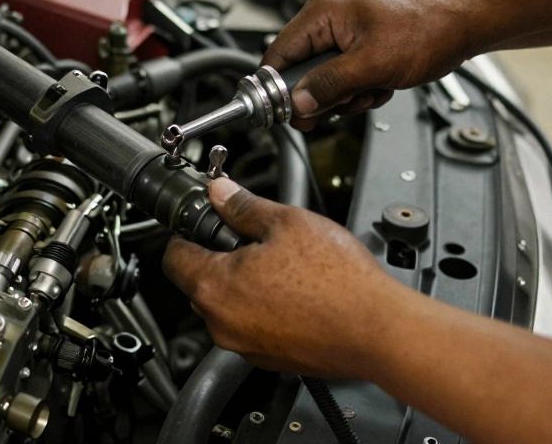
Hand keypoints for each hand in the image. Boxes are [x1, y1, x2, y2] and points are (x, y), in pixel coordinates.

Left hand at [163, 177, 400, 378]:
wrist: (378, 329)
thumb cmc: (338, 281)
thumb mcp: (287, 222)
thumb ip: (243, 207)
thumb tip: (220, 193)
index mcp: (215, 287)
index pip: (173, 256)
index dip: (188, 231)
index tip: (205, 220)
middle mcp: (222, 324)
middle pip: (200, 282)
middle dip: (221, 256)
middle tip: (254, 237)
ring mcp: (245, 346)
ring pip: (228, 305)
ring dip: (244, 283)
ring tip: (284, 264)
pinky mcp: (269, 359)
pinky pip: (252, 326)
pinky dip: (264, 307)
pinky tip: (296, 290)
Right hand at [263, 0, 473, 129]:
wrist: (465, 24)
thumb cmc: (428, 29)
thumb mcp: (371, 65)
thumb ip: (328, 85)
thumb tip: (297, 103)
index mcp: (323, 10)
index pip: (279, 53)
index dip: (278, 87)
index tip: (282, 114)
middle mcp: (329, 17)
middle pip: (302, 70)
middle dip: (326, 94)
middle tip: (346, 102)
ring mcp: (345, 31)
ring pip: (325, 79)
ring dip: (348, 94)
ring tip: (373, 88)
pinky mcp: (361, 44)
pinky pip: (346, 78)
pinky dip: (362, 88)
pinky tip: (382, 84)